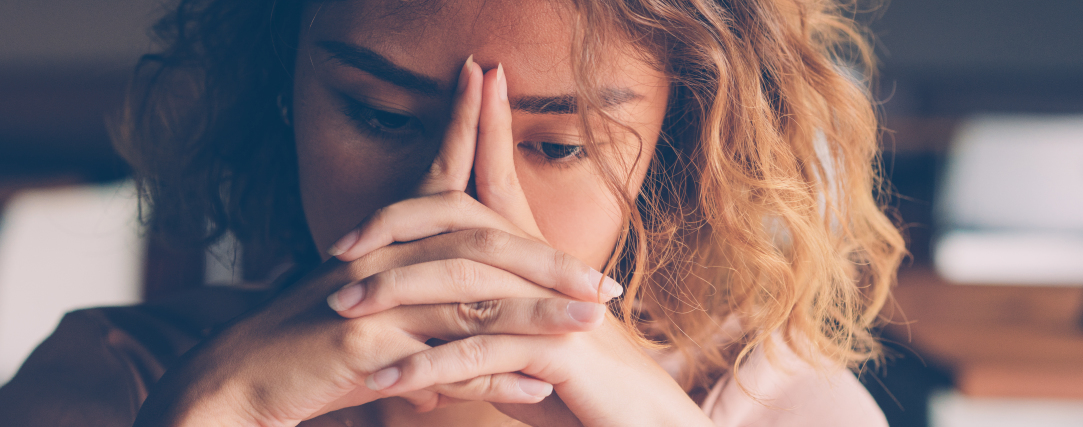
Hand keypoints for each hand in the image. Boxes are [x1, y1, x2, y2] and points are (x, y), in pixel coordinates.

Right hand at [133, 57, 620, 426]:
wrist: (236, 384)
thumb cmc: (309, 357)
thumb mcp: (378, 326)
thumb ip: (438, 331)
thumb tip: (501, 356)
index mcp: (386, 244)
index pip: (437, 178)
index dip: (465, 127)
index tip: (491, 79)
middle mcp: (383, 261)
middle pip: (479, 245)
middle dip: (548, 262)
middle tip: (606, 282)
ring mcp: (373, 300)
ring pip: (472, 299)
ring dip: (537, 313)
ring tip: (592, 322)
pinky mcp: (362, 343)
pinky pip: (441, 359)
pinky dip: (491, 376)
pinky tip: (533, 386)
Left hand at [341, 62, 714, 426]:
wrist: (644, 422)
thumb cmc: (581, 384)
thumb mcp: (524, 341)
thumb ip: (484, 317)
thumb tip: (433, 314)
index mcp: (536, 258)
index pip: (493, 186)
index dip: (466, 146)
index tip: (432, 123)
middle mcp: (543, 269)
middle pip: (463, 222)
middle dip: (396, 227)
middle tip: (337, 249)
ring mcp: (551, 305)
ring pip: (460, 284)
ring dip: (393, 297)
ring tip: (339, 310)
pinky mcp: (556, 349)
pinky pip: (476, 353)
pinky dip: (423, 367)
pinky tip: (381, 379)